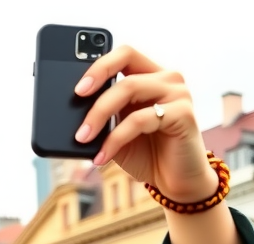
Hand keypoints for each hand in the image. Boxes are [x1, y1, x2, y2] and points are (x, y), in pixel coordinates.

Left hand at [75, 46, 217, 204]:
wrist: (174, 180)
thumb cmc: (146, 154)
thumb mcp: (116, 134)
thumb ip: (102, 119)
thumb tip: (70, 117)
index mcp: (150, 76)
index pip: (124, 54)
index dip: (99, 66)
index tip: (77, 90)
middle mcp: (167, 78)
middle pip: (125, 74)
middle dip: (95, 98)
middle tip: (76, 124)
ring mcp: (178, 93)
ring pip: (130, 89)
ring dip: (100, 116)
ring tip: (83, 140)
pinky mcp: (183, 114)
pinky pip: (139, 120)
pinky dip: (115, 139)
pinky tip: (101, 157)